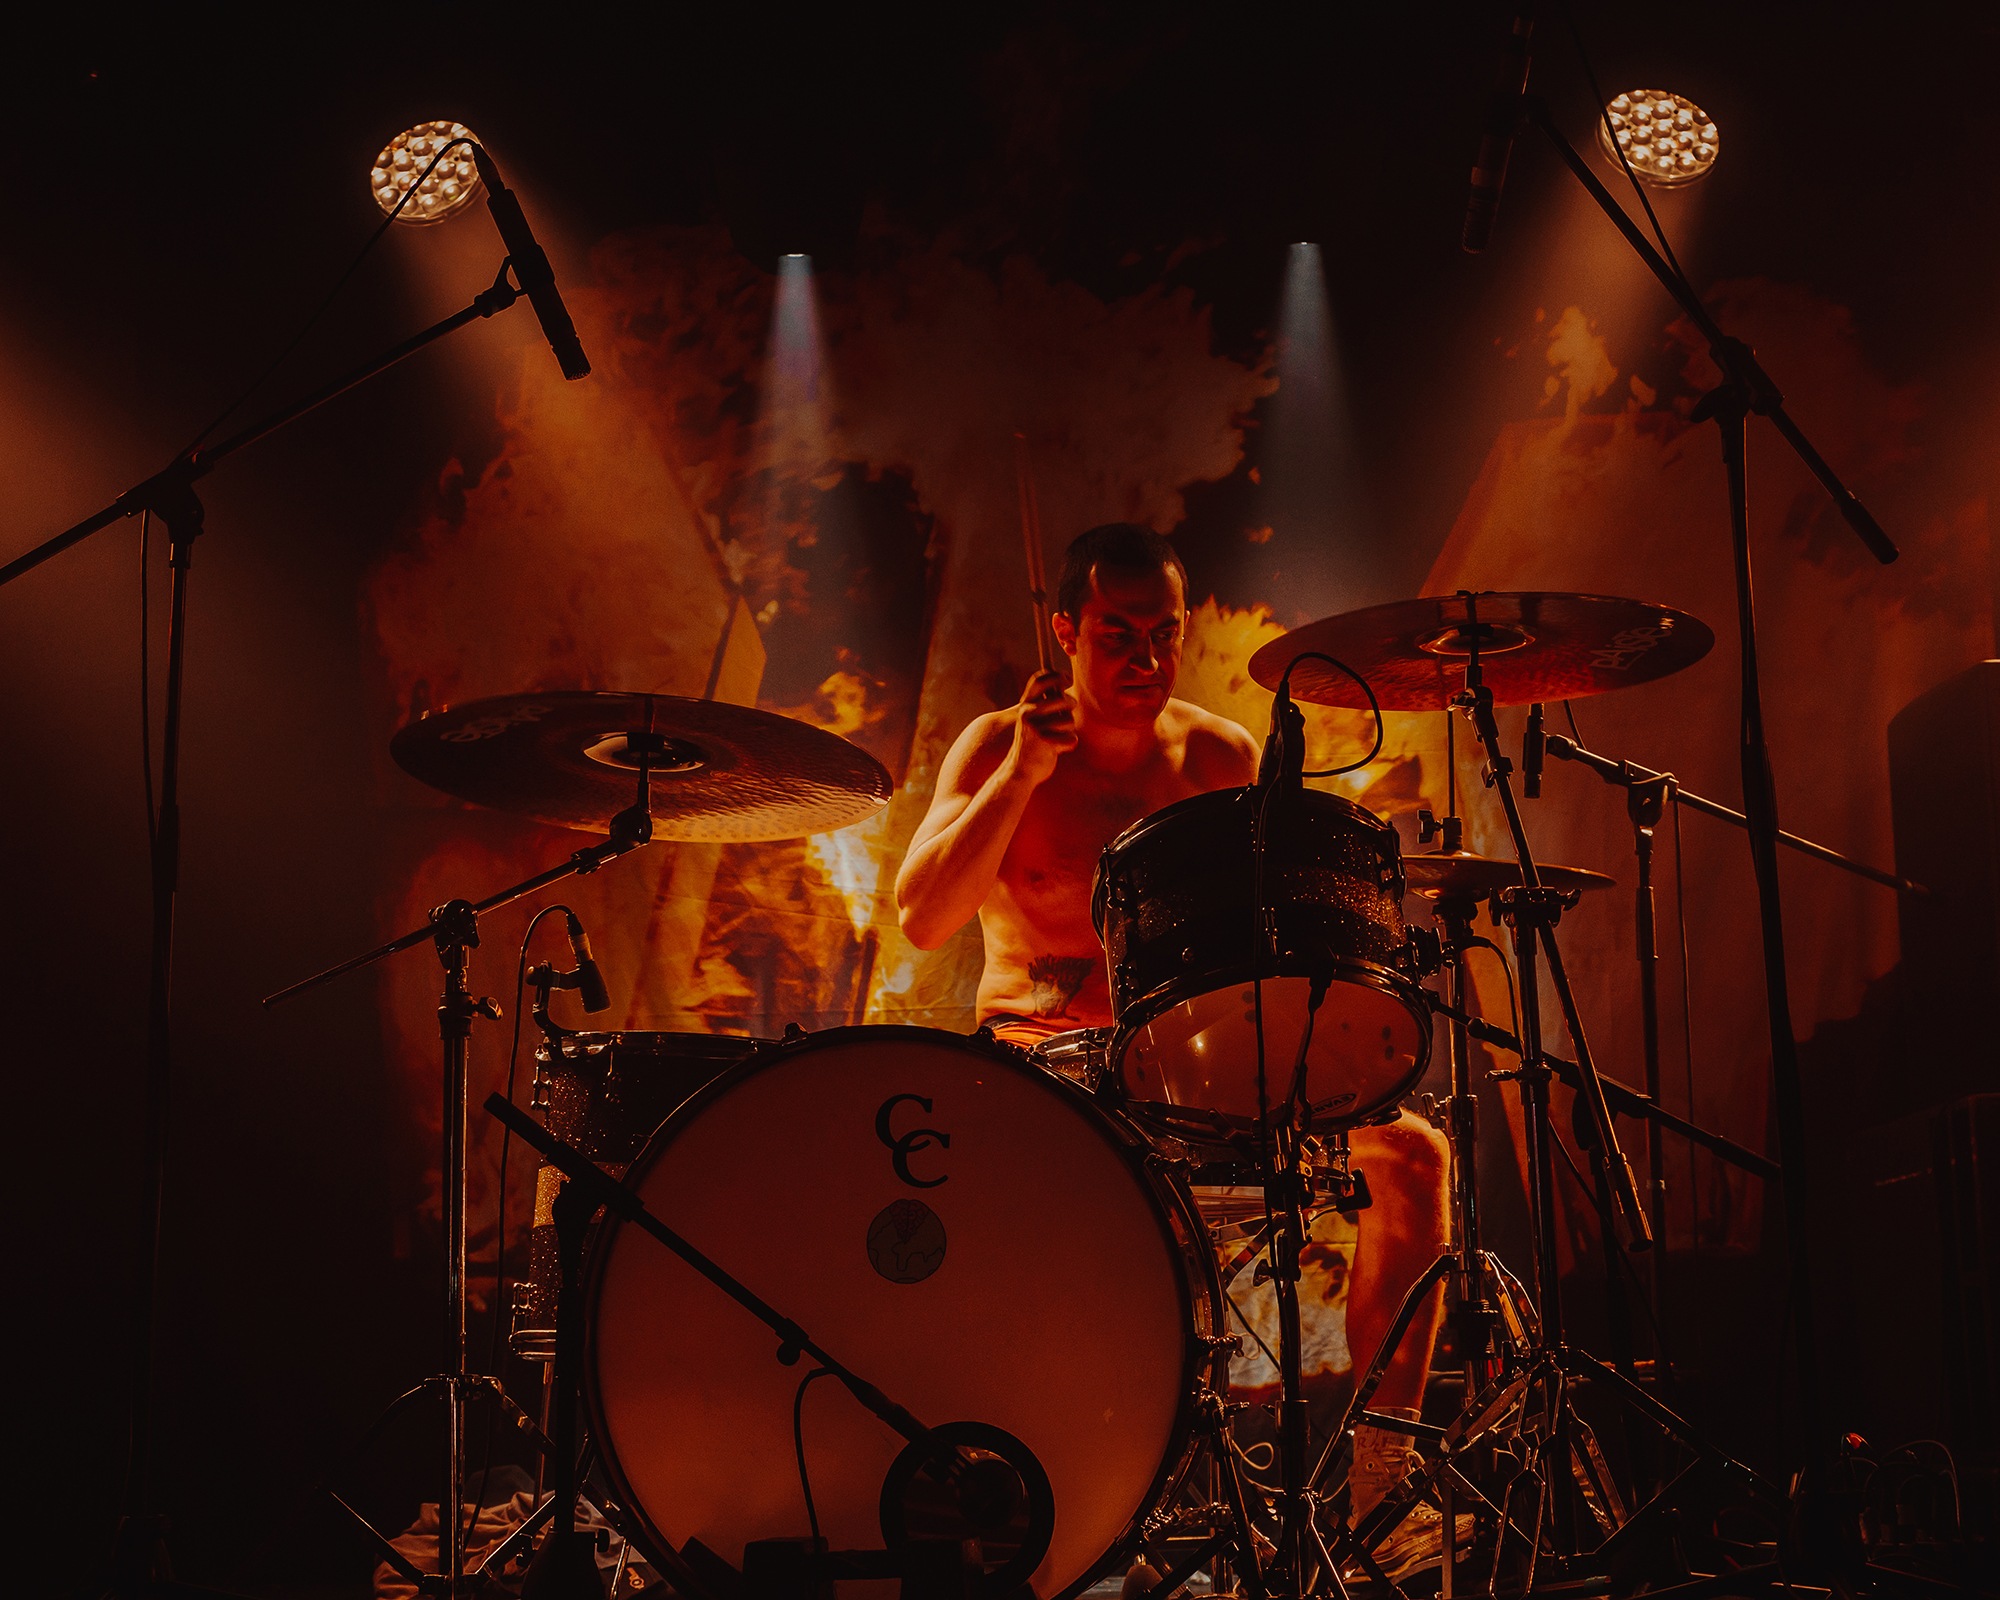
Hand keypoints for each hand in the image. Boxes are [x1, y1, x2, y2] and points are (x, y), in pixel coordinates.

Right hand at [1010, 670, 1075, 784]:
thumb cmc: (1031, 744)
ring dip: (1068, 730)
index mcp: (1025, 706)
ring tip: (1058, 737)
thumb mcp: (1032, 721)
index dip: (1057, 676)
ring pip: (1069, 720)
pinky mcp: (1046, 744)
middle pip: (1062, 699)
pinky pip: (1072, 739)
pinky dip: (1069, 745)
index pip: (1041, 680)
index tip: (1067, 680)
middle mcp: (1029, 714)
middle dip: (1070, 704)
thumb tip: (1062, 684)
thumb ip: (1045, 704)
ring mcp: (1037, 729)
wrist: (1020, 772)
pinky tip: (1058, 749)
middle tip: (1068, 710)